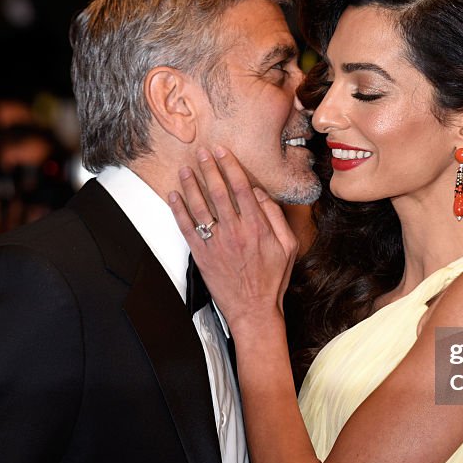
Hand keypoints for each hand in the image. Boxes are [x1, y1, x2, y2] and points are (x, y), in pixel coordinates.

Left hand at [167, 147, 298, 329]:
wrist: (254, 310)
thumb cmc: (272, 279)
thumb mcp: (289, 247)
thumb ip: (275, 217)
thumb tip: (259, 194)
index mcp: (257, 227)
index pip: (240, 187)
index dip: (230, 166)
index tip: (222, 152)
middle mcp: (235, 232)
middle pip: (218, 191)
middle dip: (208, 168)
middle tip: (201, 152)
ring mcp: (216, 244)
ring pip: (199, 206)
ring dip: (191, 184)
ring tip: (185, 168)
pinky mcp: (202, 255)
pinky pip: (186, 228)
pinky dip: (178, 210)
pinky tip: (173, 195)